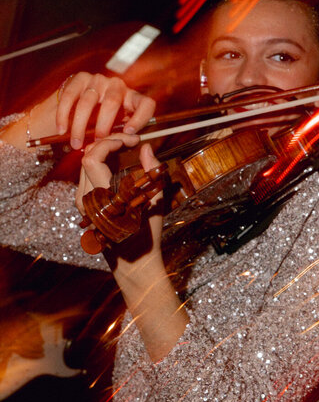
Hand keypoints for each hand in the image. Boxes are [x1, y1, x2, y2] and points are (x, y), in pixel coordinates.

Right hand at [6, 72, 155, 149]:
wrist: (79, 107)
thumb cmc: (104, 123)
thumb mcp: (117, 128)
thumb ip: (122, 134)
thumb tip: (128, 143)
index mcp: (133, 98)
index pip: (146, 104)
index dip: (140, 118)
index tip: (129, 133)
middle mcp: (117, 85)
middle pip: (112, 102)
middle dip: (104, 124)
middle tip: (97, 141)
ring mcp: (98, 80)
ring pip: (87, 101)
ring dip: (80, 125)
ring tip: (76, 143)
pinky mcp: (79, 78)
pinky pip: (70, 96)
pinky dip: (64, 115)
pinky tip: (61, 130)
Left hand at [76, 132, 165, 263]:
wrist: (132, 261)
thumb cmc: (147, 235)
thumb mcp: (155, 203)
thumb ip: (151, 172)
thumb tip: (147, 148)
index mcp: (102, 199)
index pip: (92, 158)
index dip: (110, 142)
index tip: (132, 140)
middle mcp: (86, 199)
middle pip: (87, 156)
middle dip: (109, 143)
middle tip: (131, 141)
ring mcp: (81, 201)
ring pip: (85, 163)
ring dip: (104, 151)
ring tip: (126, 148)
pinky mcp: (83, 203)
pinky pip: (87, 174)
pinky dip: (102, 162)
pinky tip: (119, 161)